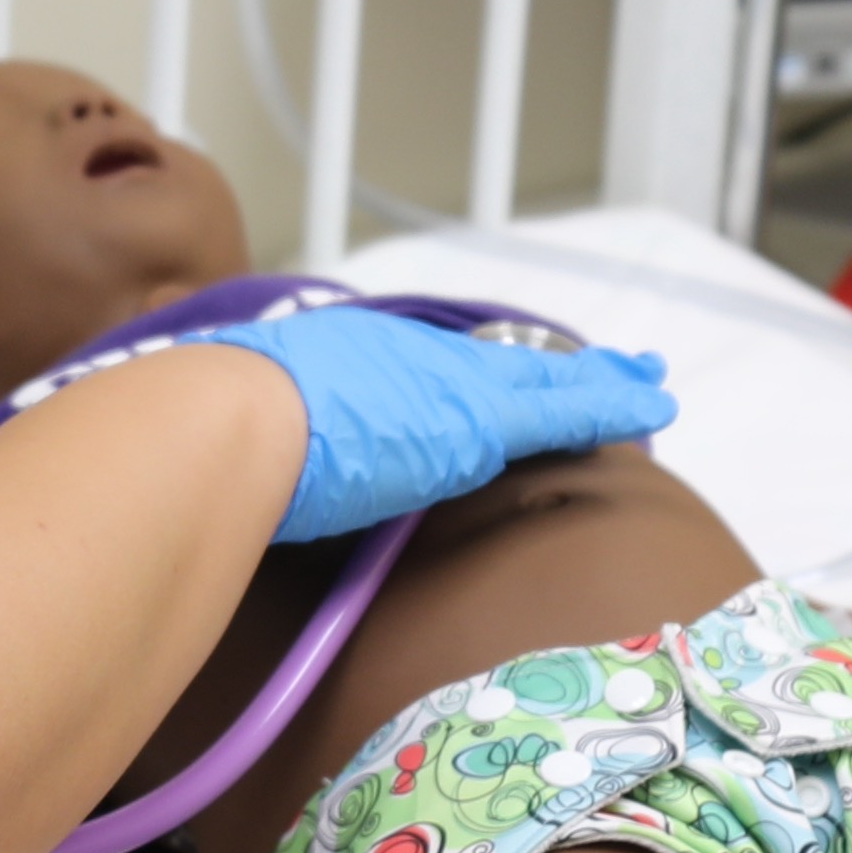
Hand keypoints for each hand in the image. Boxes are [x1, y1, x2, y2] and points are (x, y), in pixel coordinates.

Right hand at [193, 305, 675, 541]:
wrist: (217, 427)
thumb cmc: (199, 442)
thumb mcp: (230, 438)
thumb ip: (253, 458)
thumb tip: (234, 496)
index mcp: (338, 360)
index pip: (421, 373)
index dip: (464, 380)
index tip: (491, 384)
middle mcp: (394, 357)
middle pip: (491, 364)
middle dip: (546, 369)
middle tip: (602, 366)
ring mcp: (436, 383)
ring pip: (537, 380)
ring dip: (592, 384)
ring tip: (643, 382)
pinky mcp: (474, 417)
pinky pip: (560, 407)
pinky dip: (608, 403)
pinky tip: (652, 403)